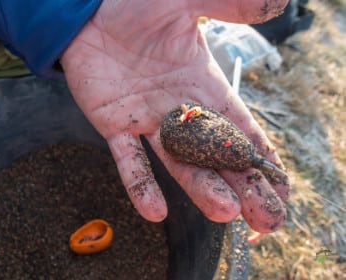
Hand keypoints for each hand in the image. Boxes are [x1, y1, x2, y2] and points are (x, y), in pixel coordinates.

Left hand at [60, 0, 288, 232]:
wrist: (89, 11)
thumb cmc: (137, 4)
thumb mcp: (187, 4)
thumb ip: (228, 6)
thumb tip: (277, 4)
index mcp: (203, 86)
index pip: (240, 127)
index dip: (261, 157)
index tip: (281, 189)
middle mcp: (179, 111)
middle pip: (217, 155)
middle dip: (243, 185)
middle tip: (267, 218)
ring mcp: (147, 121)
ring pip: (179, 163)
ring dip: (201, 188)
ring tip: (223, 212)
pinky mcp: (113, 125)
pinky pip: (129, 160)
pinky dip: (140, 185)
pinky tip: (155, 212)